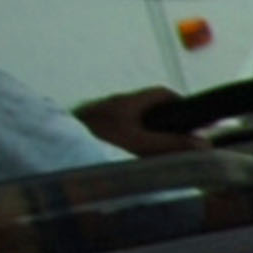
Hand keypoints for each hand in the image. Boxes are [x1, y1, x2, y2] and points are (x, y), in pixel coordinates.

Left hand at [71, 87, 200, 157]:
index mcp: (126, 103)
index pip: (162, 93)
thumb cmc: (93, 143)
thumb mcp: (139, 145)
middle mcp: (110, 105)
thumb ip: (171, 145)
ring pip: (128, 120)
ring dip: (144, 134)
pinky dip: (125, 142)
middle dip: (165, 123)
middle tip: (178, 143)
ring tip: (153, 155)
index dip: (183, 104)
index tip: (197, 121)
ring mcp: (95, 116)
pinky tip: (125, 159)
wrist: (49, 151)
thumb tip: (203, 145)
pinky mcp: (84, 129)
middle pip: (146, 108)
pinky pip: (112, 131)